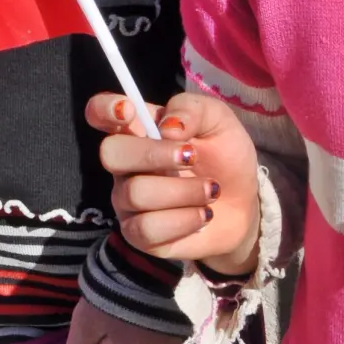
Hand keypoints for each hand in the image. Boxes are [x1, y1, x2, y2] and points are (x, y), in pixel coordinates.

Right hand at [86, 90, 260, 275]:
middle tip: (191, 157)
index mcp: (138, 131)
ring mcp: (128, 201)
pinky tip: (203, 215)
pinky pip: (147, 228)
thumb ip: (193, 110)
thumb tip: (168, 127)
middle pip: (111, 154)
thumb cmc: (225, 159)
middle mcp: (125, 165)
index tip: (129, 112)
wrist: (245, 206)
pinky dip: (183, 220)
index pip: (99, 113)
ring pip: (135, 194)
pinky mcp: (139, 235)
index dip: (105, 109)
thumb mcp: (219, 122)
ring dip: (183, 191)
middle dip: (153, 154)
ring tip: (212, 190)